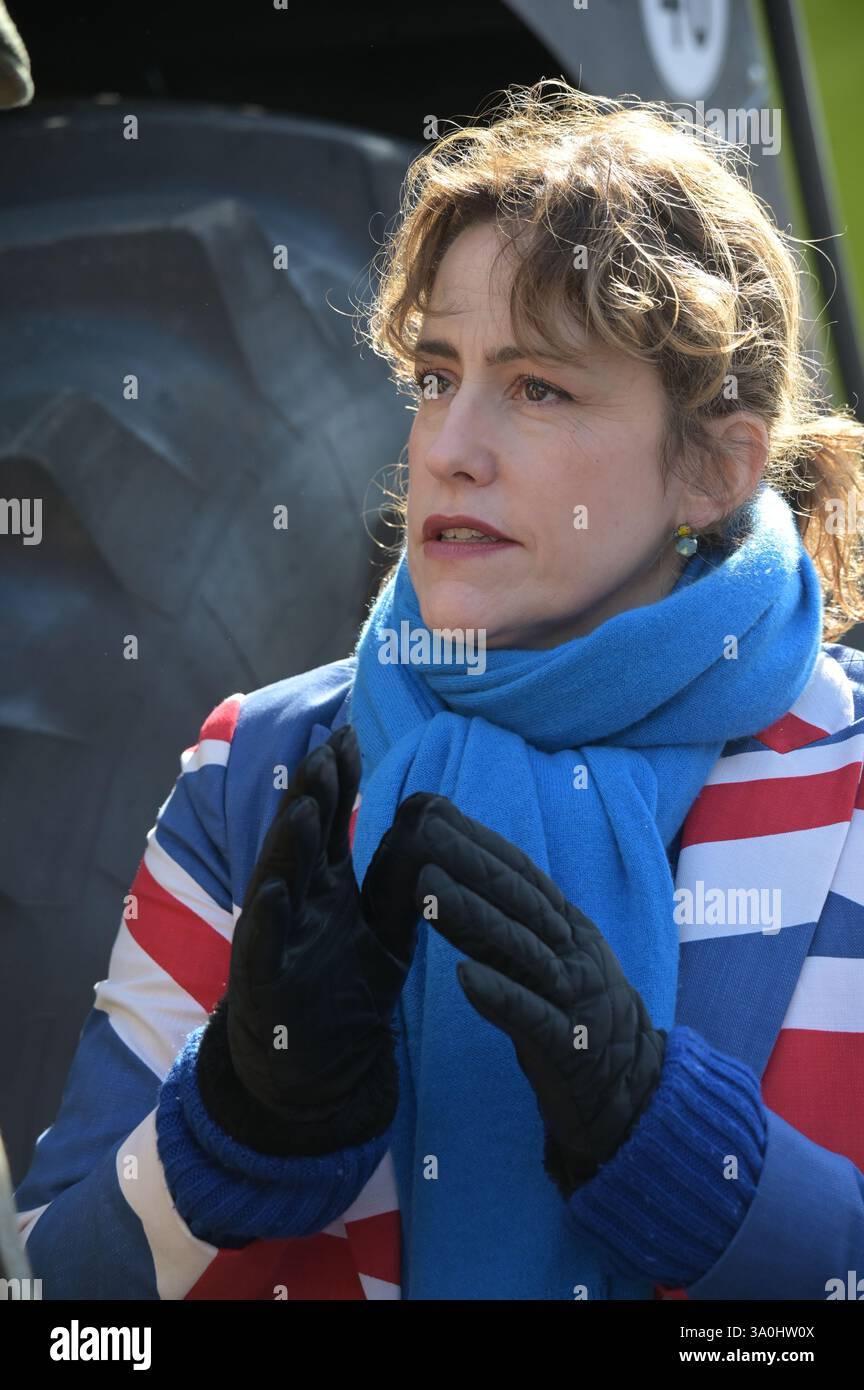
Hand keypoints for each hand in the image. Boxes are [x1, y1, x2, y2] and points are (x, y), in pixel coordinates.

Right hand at [198, 725, 426, 1150]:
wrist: (318, 1079)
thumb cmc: (347, 996)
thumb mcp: (386, 932)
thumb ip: (398, 880)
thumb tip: (421, 819)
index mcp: (322, 888)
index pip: (327, 823)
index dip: (335, 782)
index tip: (348, 736)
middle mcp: (293, 905)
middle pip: (299, 841)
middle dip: (310, 797)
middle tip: (325, 751)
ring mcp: (273, 942)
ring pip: (276, 884)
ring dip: (286, 847)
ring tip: (302, 808)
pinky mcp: (263, 985)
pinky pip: (262, 948)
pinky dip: (266, 919)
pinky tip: (274, 889)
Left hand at [386, 791, 666, 1191]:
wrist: (635, 1092)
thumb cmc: (579, 1019)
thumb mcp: (554, 961)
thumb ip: (513, 926)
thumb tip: (459, 881)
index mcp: (570, 929)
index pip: (521, 875)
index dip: (479, 840)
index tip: (435, 810)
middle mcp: (573, 953)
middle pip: (518, 900)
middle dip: (468, 861)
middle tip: (423, 828)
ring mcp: (573, 997)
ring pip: (520, 948)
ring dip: (471, 916)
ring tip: (426, 887)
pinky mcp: (568, 1046)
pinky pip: (530, 1017)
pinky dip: (499, 994)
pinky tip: (462, 977)